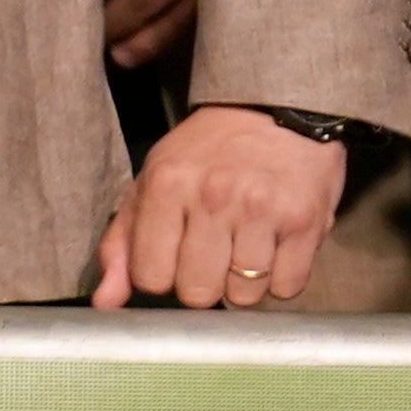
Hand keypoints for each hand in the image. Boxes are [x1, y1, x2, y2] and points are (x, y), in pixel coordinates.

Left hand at [96, 102, 344, 309]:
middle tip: (214, 250)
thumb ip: (122, 244)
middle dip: (204, 282)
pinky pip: (287, 287)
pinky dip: (282, 276)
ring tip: (247, 243)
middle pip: (198, 294)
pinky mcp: (305, 219)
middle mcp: (214, 195)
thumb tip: (105, 303)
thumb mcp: (153, 183)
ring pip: (243, 296)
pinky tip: (276, 244)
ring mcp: (262, 208)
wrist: (275, 107)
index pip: (151, 278)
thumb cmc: (207, 153)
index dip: (163, 274)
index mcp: (167, 185)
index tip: (176, 252)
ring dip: (245, 281)